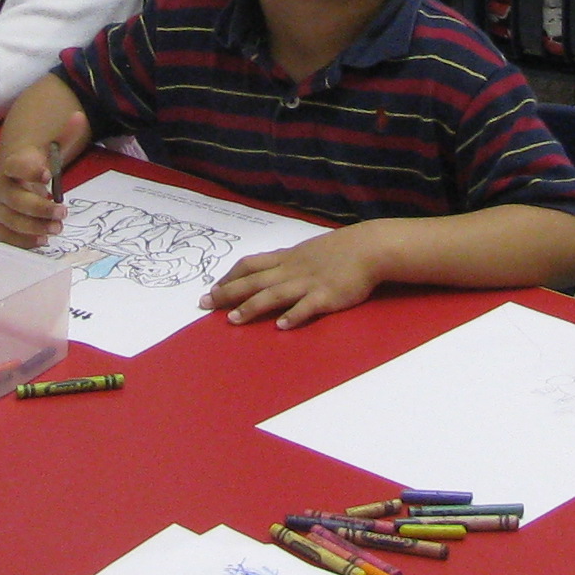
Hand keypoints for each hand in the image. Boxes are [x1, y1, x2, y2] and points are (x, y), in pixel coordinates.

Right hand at [0, 137, 69, 246]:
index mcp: (13, 166)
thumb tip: (79, 116)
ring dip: (33, 227)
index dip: (29, 171)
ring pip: (10, 220)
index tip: (49, 175)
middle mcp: (2, 187)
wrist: (15, 176)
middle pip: (15, 199)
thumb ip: (65, 136)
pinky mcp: (0, 223)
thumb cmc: (36, 165)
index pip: (15, 166)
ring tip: (57, 228)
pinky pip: (5, 235)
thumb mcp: (51, 149)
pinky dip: (22, 241)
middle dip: (39, 208)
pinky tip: (42, 241)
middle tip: (63, 212)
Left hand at [212, 227, 379, 328]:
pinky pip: (307, 307)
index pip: (250, 265)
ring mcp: (308, 283)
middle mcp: (291, 270)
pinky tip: (281, 327)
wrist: (369, 248)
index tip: (212, 288)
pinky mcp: (326, 296)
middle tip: (205, 304)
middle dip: (227, 293)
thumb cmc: (340, 250)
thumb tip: (270, 270)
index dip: (229, 277)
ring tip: (233, 319)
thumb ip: (289, 262)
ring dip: (252, 307)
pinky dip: (293, 316)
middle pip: (253, 280)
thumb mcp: (308, 251)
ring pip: (274, 294)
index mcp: (287, 258)